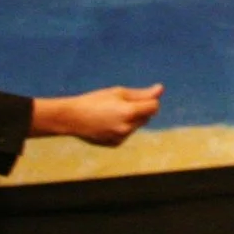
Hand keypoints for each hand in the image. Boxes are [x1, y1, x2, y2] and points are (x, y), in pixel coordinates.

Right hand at [30, 83, 163, 146]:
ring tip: (112, 113)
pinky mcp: (116, 144)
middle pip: (147, 117)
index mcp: (129, 113)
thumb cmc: (96, 100)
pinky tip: (108, 122)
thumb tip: (161, 89)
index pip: (154, 106)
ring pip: (137, 125)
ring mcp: (121, 138)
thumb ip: (142, 94)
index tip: (139, 96)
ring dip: (132, 118)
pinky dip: (123, 127)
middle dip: (140, 109)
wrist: (72, 118)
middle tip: (121, 103)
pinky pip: (127, 133)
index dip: (149, 100)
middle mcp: (127, 128)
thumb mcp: (119, 92)